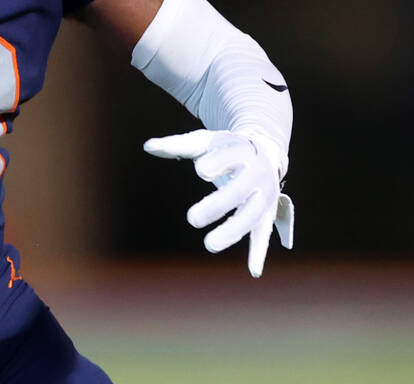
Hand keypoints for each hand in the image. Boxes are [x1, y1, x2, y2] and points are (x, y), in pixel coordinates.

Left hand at [144, 129, 293, 276]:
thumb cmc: (224, 147)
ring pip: (251, 216)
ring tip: (209, 245)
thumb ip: (176, 145)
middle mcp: (257, 175)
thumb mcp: (204, 142)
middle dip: (217, 205)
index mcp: (242, 151)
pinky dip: (259, 253)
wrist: (264, 151)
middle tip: (192, 219)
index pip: (230, 157)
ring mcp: (264, 196)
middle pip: (239, 191)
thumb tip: (147, 146)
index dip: (217, 163)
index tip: (200, 171)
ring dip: (232, 232)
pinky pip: (263, 234)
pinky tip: (254, 271)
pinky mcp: (266, 214)